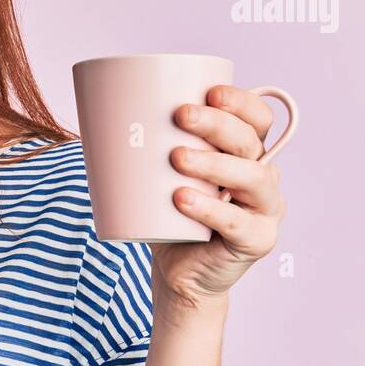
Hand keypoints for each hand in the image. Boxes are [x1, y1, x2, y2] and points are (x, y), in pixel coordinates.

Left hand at [149, 85, 287, 306]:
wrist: (178, 272)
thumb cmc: (171, 216)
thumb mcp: (162, 175)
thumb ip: (151, 148)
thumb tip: (99, 116)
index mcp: (246, 154)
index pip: (257, 118)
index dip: (240, 102)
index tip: (210, 93)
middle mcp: (263, 177)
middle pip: (251, 141)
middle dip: (217, 124)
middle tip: (180, 116)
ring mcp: (265, 210)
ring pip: (253, 178)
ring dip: (214, 163)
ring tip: (177, 158)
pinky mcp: (257, 241)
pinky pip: (238, 223)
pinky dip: (210, 209)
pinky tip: (182, 199)